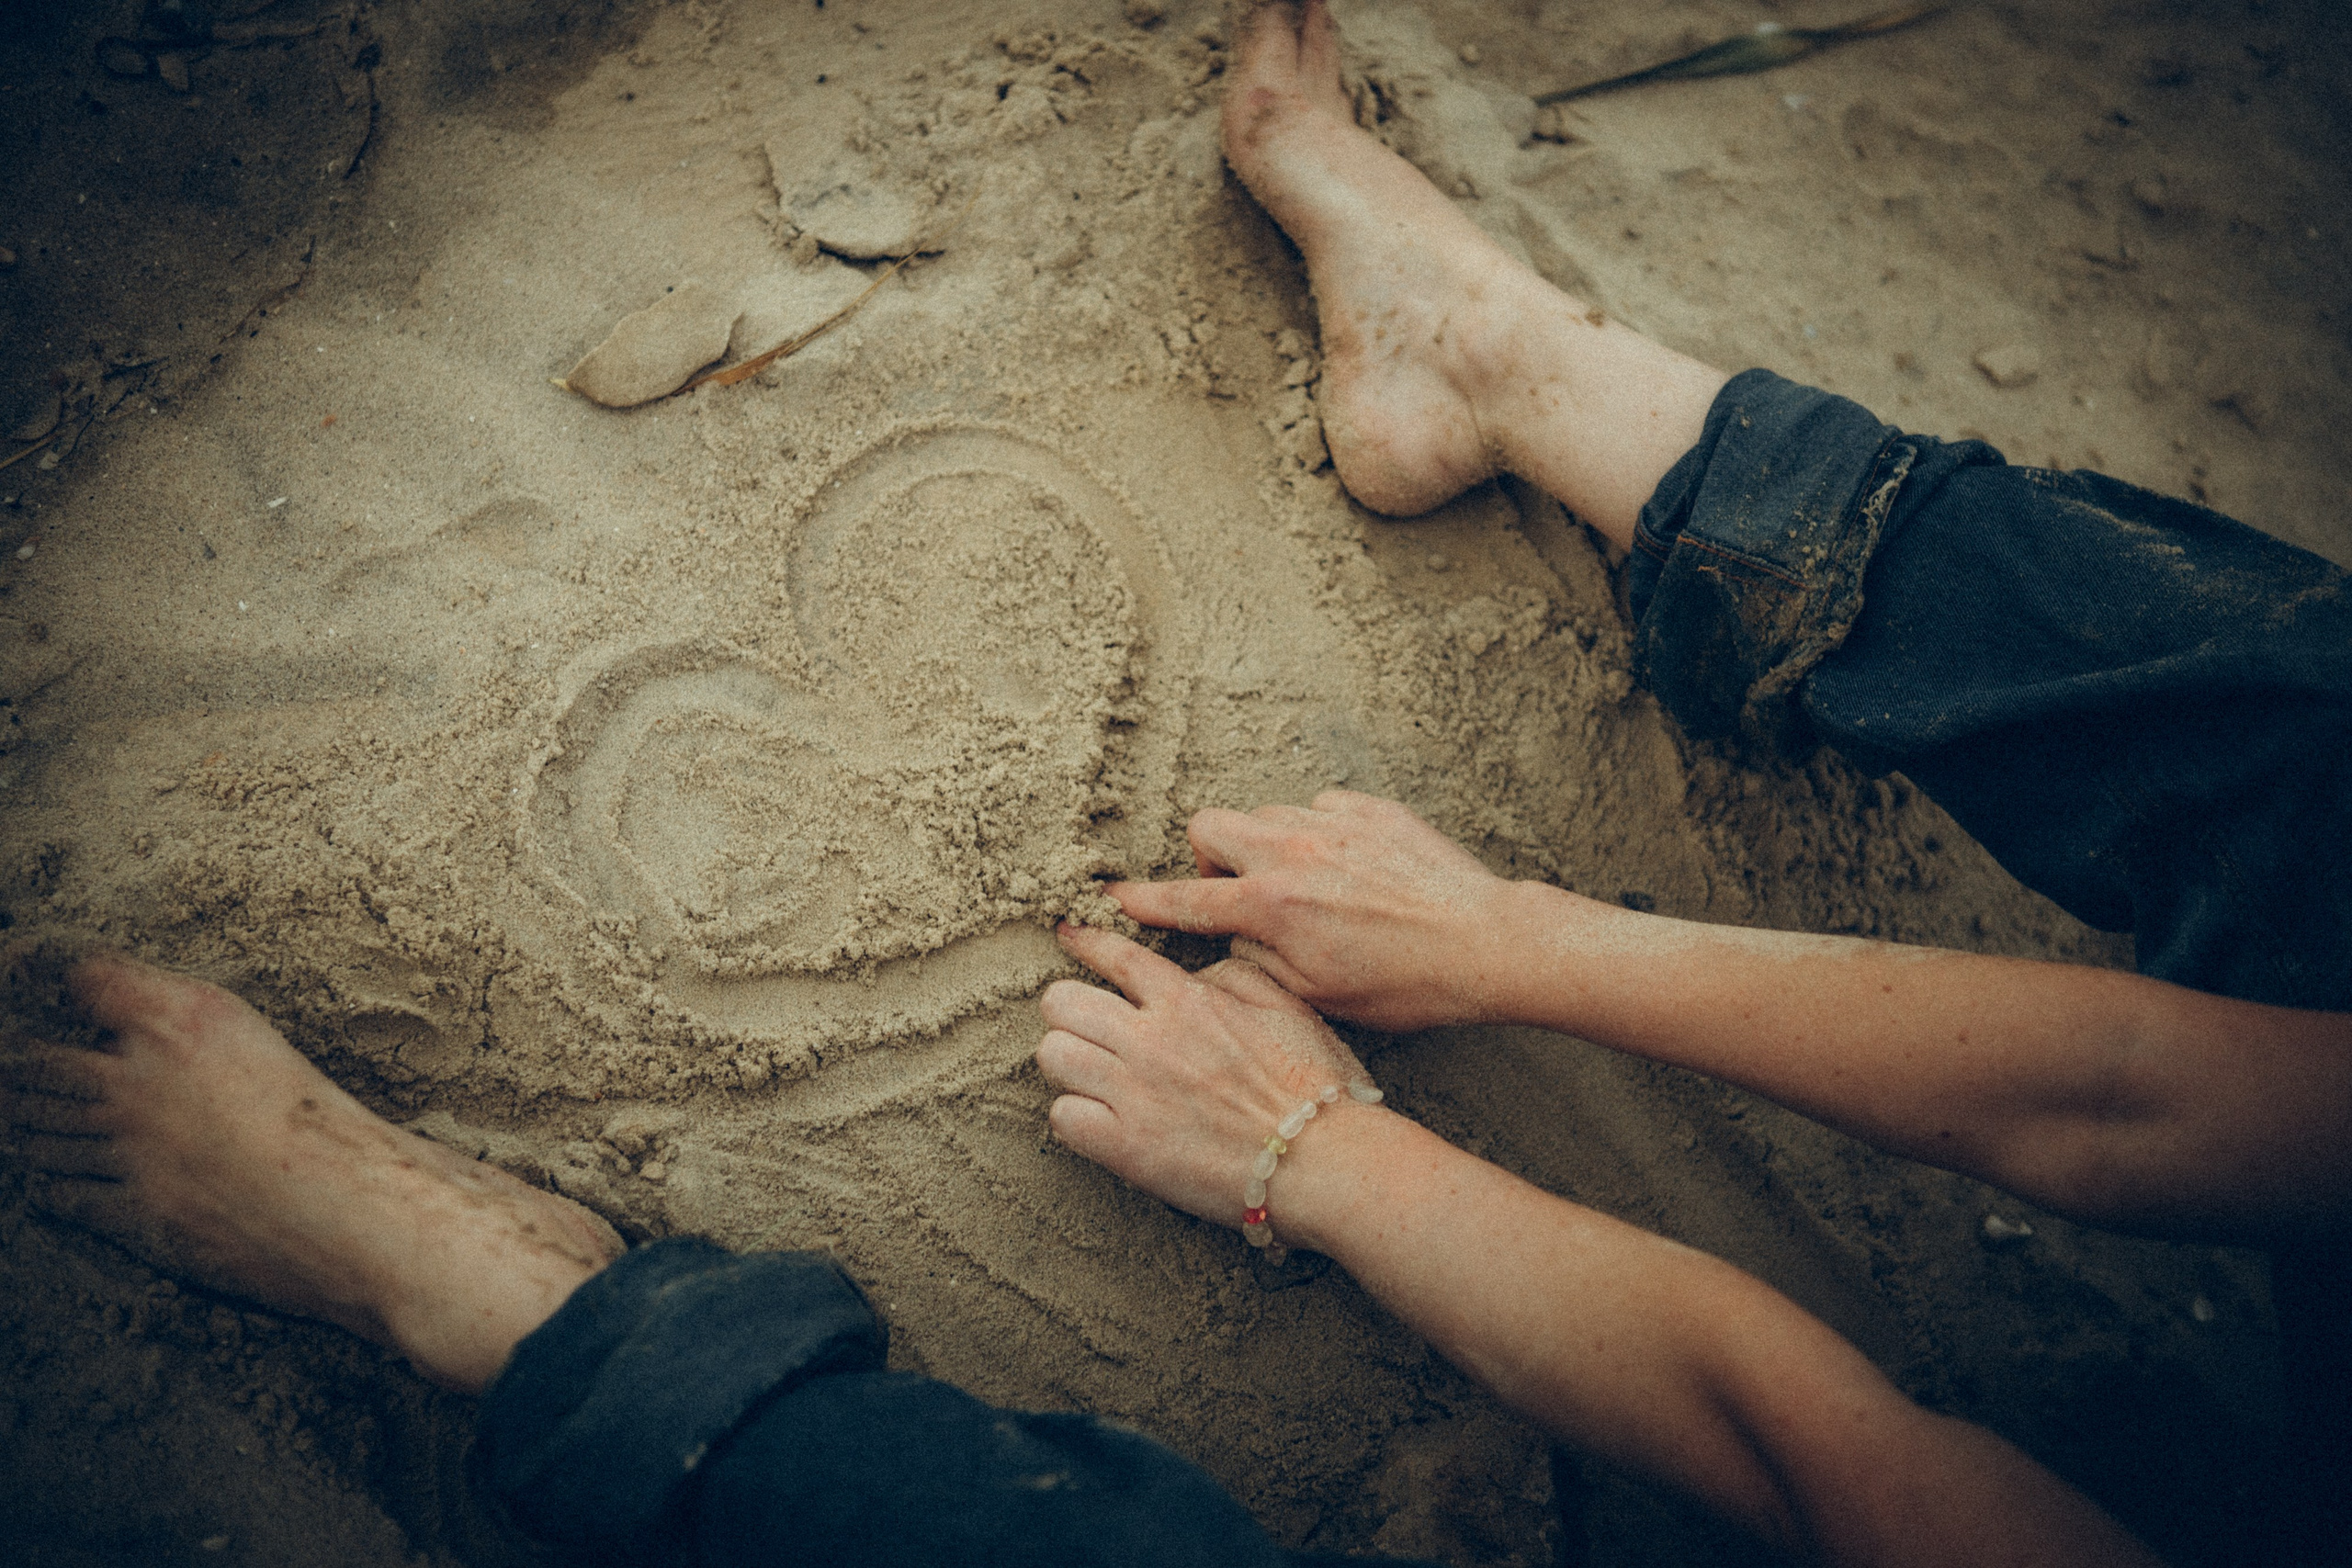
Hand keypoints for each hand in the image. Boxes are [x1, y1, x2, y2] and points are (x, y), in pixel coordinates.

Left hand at [1035, 924, 1373, 1227]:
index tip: (1069, 937)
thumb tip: (1198, 975)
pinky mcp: (1124, 1146)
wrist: (1320, 1157)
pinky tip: (1101, 1121)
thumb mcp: (1285, 1005)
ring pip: (1052, 1055)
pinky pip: (1062, 1118)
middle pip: (1062, 1002)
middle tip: (1088, 1028)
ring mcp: (1132, 1092)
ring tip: (1091, 1076)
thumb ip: (1234, 976)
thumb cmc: (1314, 1084)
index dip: (1084, 942)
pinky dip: (1076, 1118)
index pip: (1115, 955)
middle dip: (1069, 1011)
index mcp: (1188, 1001)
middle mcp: (1150, 1039)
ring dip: (1068, 1063)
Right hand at [1107, 791, 1518, 1031]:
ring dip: (1267, 845)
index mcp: (1271, 906)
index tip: (1111, 896)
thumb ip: (1256, 962)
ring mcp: (1334, 824)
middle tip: (1241, 895)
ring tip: (1303, 886)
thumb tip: (1229, 941)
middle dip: (1211, 858)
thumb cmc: (1406, 985)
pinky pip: (1322, 808)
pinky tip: (1350, 870)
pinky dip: (1322, 834)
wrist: (1486, 944)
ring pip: (1265, 815)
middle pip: (1210, 827)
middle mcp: (1293, 853)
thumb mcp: (1315, 996)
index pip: (1184, 900)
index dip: (1140, 901)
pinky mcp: (1373, 809)